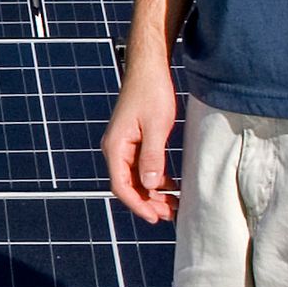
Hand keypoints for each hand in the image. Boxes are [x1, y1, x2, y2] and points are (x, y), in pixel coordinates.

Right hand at [104, 61, 178, 222]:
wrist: (149, 69)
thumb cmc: (151, 92)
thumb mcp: (156, 126)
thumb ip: (152, 157)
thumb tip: (151, 185)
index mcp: (116, 147)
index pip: (122, 186)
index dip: (138, 204)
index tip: (154, 217)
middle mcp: (116, 149)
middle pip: (128, 186)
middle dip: (147, 202)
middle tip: (169, 214)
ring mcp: (124, 146)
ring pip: (136, 179)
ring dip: (152, 194)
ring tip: (172, 205)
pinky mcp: (134, 142)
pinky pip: (141, 168)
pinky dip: (154, 180)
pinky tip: (170, 186)